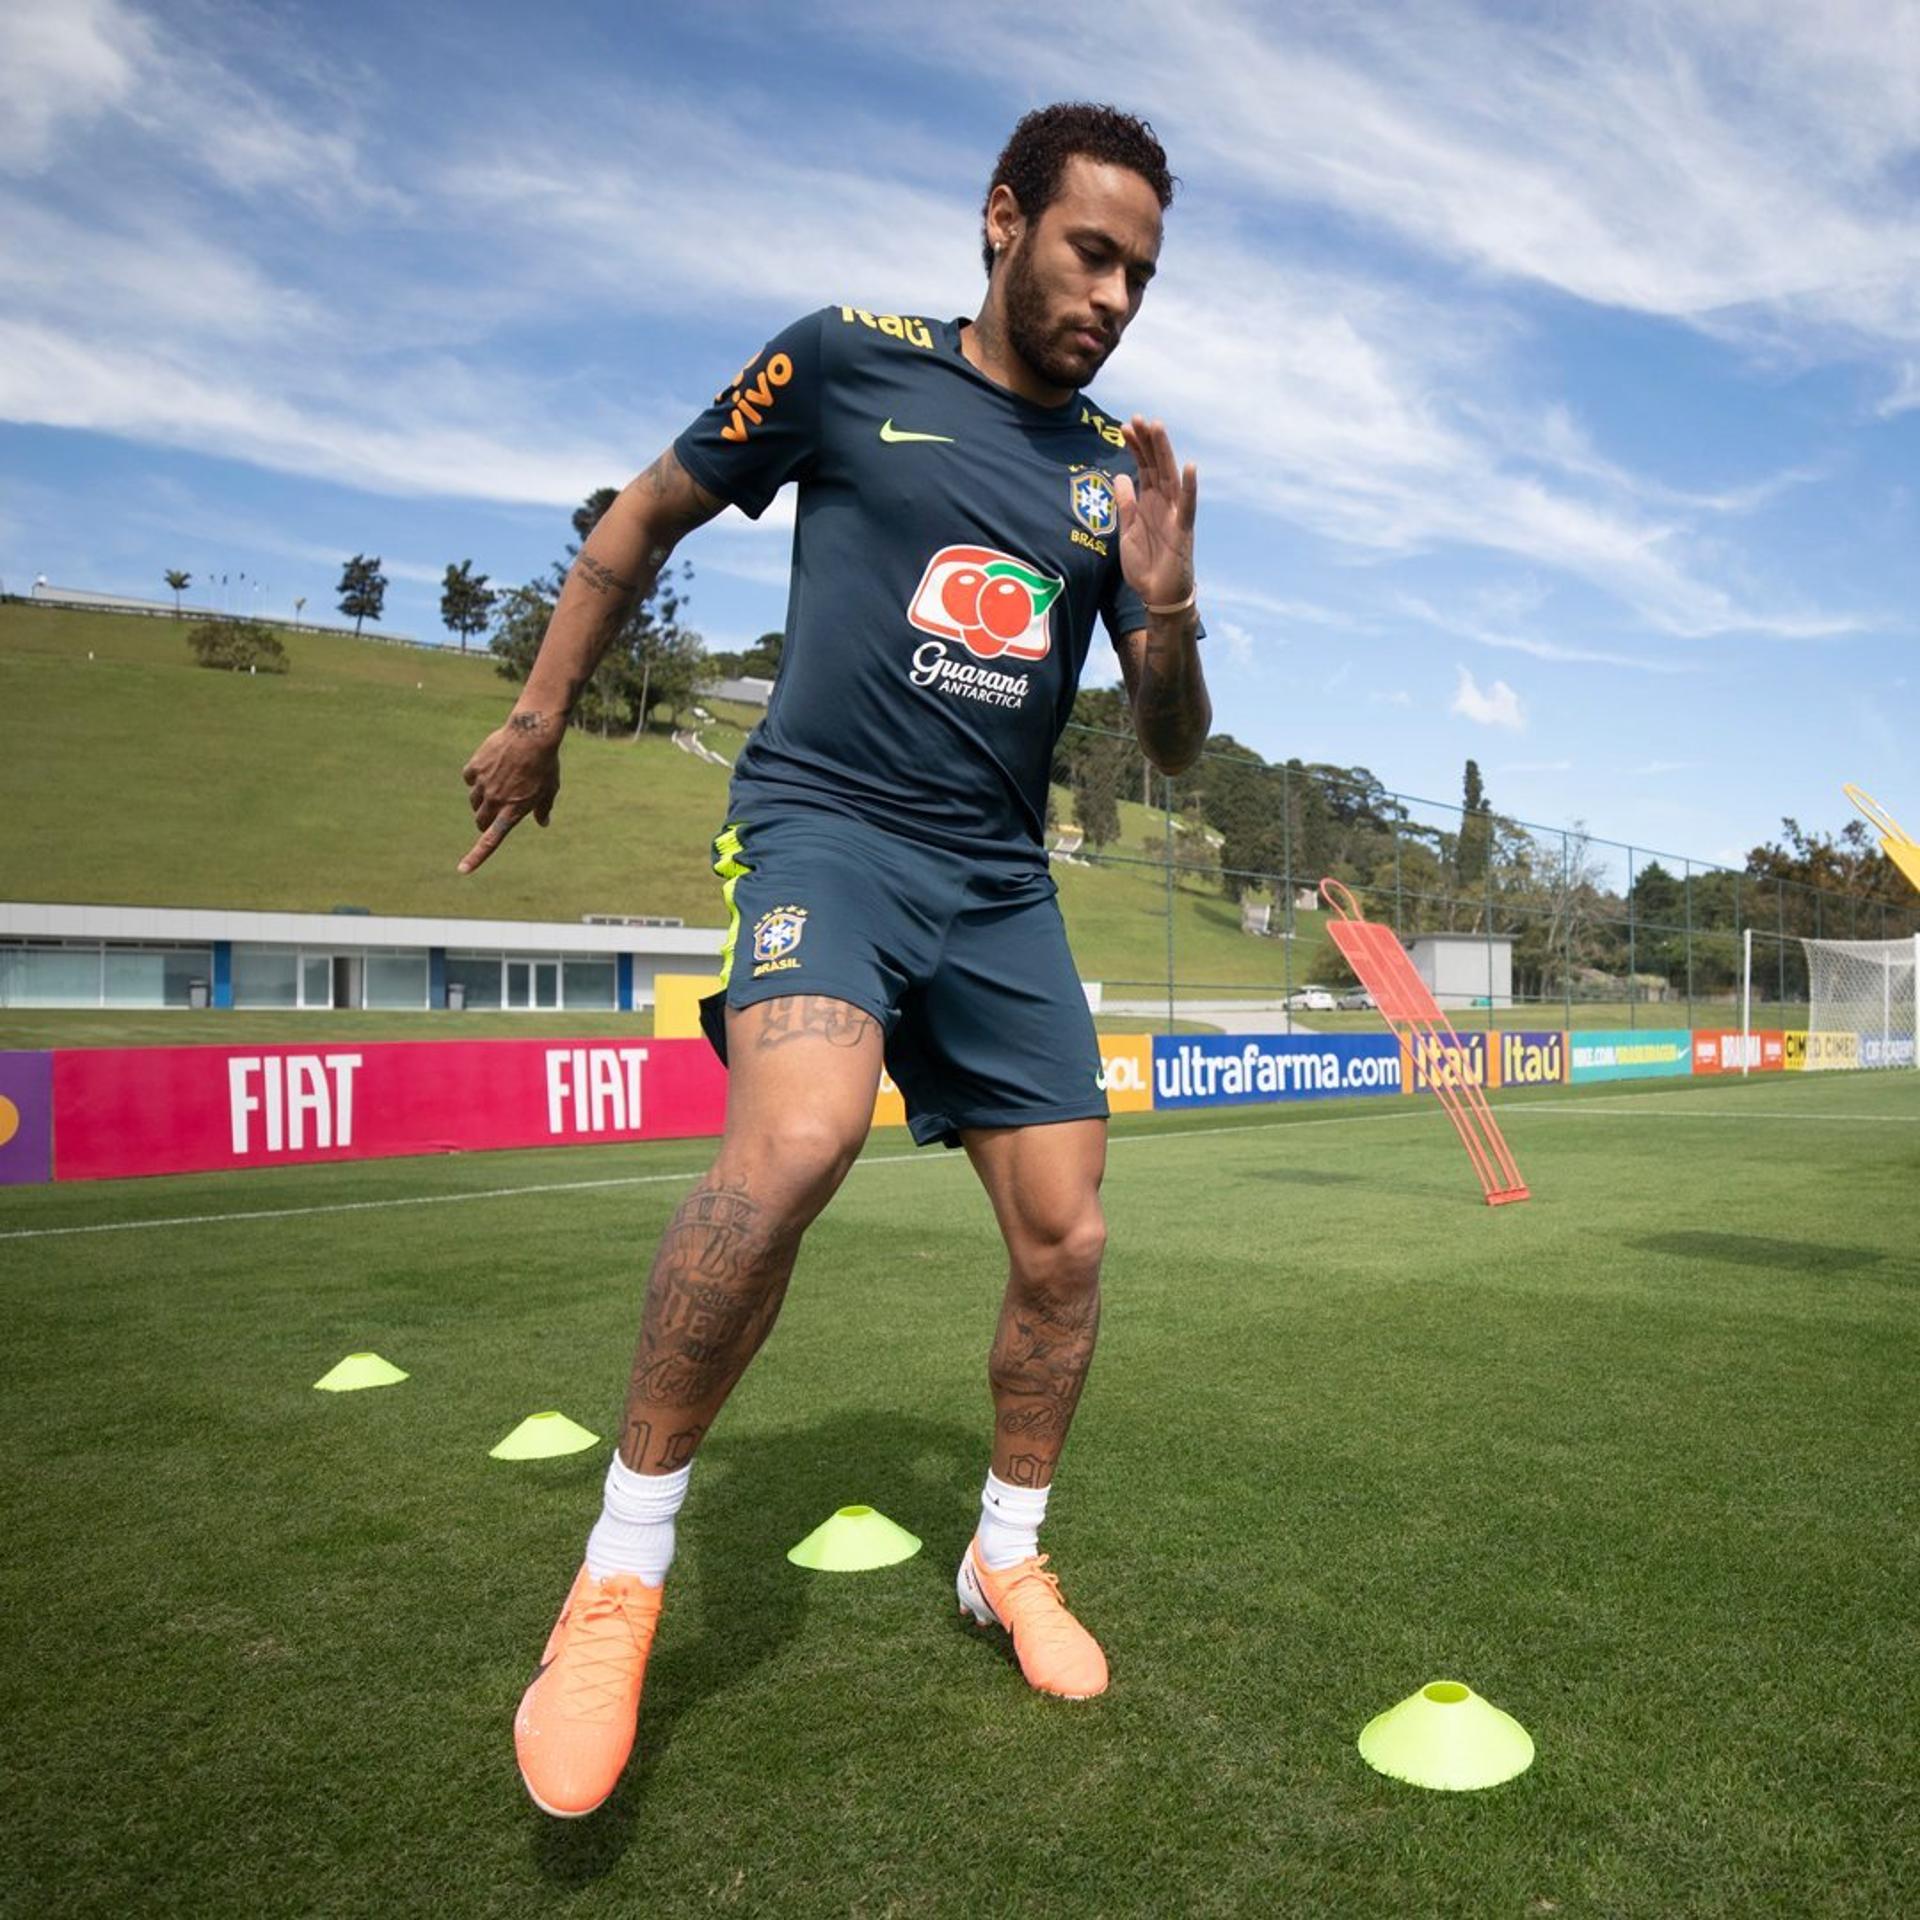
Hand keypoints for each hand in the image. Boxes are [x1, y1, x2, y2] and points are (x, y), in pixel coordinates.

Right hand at [458, 713, 562, 872]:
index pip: (491, 841)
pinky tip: (489, 768)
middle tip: (495, 812)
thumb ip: (543, 808)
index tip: (463, 870)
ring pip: (474, 801)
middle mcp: (495, 801)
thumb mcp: (550, 789)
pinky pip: (469, 778)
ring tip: (498, 785)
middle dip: (485, 821)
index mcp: (513, 811)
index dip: (476, 857)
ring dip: (481, 800)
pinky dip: (476, 777)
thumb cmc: (546, 764)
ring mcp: (483, 784)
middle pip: (480, 820)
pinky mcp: (475, 767)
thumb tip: (543, 823)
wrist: (533, 734)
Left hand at [1114, 415, 1196, 609]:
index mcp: (1149, 502)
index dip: (1134, 447)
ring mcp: (1175, 514)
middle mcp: (1163, 503)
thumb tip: (1120, 476)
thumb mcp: (1127, 532)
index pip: (1142, 467)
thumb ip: (1125, 505)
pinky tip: (1189, 467)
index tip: (1124, 427)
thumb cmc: (1145, 565)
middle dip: (1147, 442)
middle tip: (1138, 418)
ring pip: (1170, 477)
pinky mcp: (1184, 530)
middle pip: (1156, 465)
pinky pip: (1188, 505)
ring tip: (1158, 428)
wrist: (1158, 595)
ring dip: (1164, 452)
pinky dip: (1189, 486)